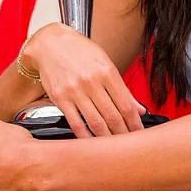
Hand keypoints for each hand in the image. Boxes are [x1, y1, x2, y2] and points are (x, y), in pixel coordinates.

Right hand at [25, 22, 145, 137]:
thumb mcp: (105, 63)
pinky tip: (92, 144)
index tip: (140, 133)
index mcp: (107, 72)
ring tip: (114, 147)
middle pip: (113, 115)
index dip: (135, 123)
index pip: (126, 104)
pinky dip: (85, 136)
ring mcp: (75, 91)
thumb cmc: (81, 52)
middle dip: (124, 133)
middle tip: (130, 144)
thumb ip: (122, 88)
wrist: (50, 44)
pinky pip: (75, 122)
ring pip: (96, 122)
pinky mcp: (60, 99)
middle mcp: (92, 82)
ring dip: (107, 138)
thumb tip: (138, 109)